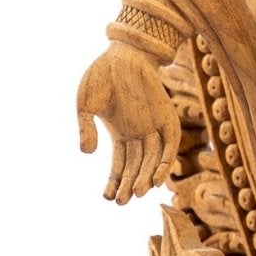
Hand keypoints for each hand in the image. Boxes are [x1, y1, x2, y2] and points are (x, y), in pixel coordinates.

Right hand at [77, 44, 180, 202]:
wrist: (123, 52)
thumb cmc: (102, 76)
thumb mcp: (85, 105)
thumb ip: (85, 128)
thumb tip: (88, 154)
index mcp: (120, 134)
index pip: (119, 166)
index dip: (114, 183)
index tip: (106, 198)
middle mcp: (139, 134)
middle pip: (137, 167)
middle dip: (129, 186)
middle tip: (121, 202)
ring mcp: (154, 126)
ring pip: (153, 160)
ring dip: (145, 177)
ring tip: (136, 193)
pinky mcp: (167, 116)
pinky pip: (170, 144)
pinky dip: (164, 161)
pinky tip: (156, 178)